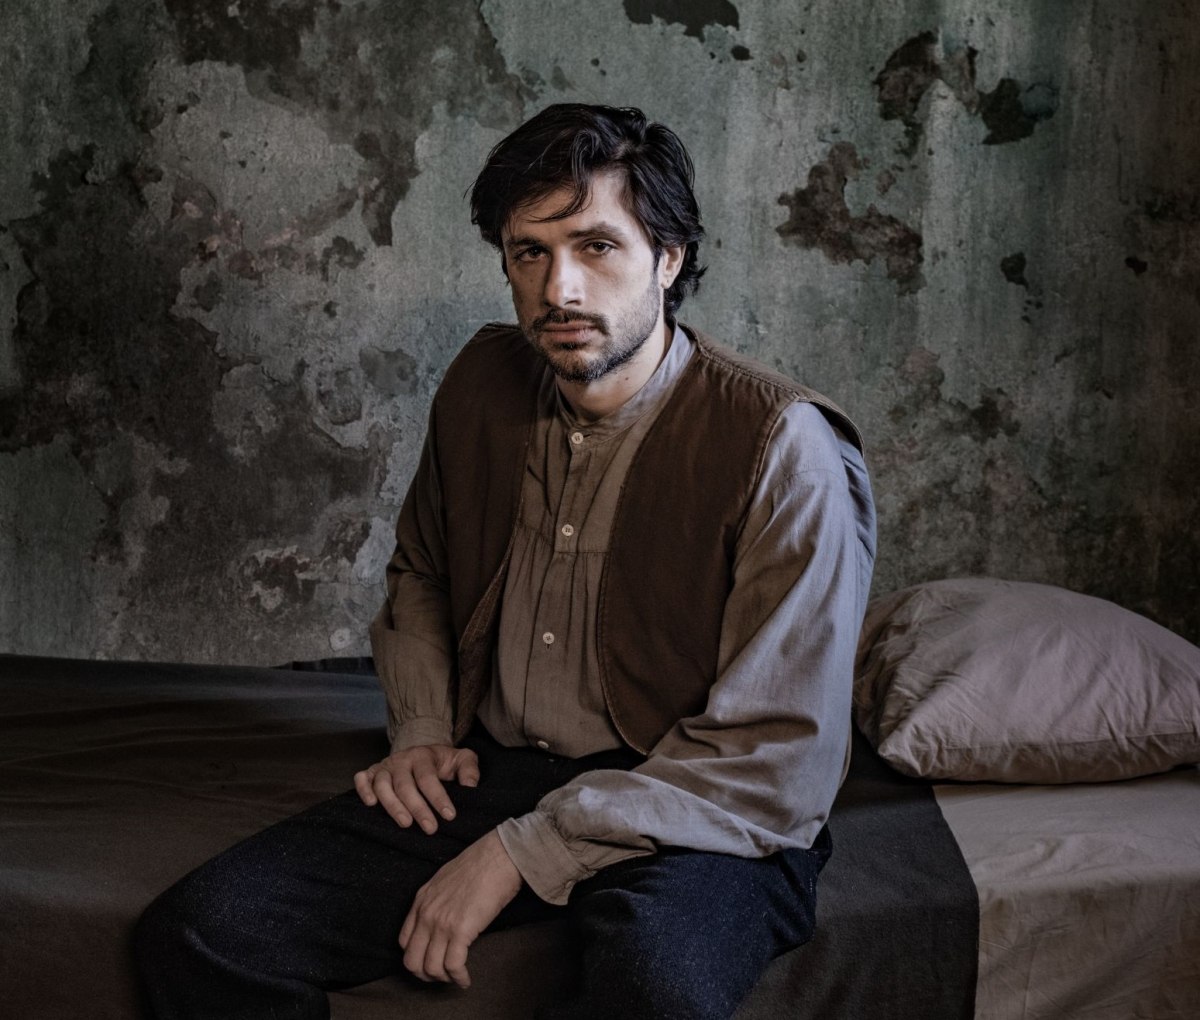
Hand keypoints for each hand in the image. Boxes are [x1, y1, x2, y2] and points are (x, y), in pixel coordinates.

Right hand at [353, 744, 479, 833]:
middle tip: (430, 828)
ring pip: (383, 785)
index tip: (450, 816)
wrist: (424, 753)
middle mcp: (402, 760)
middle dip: (417, 808)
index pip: (428, 777)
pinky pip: (362, 778)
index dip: (438, 797)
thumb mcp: (462, 759)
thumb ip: (469, 770)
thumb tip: (470, 788)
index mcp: (423, 755)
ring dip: (392, 805)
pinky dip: (363, 790)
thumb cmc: (444, 762)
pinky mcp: (372, 772)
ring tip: (405, 824)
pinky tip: (371, 805)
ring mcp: (385, 766)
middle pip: (405, 785)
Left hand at [399, 830, 521, 987]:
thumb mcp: (445, 880)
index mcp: (421, 901)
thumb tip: (443, 918)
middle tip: (441, 977)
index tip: (430, 961)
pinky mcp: (461, 930)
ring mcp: (442, 923)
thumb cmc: (480, 864)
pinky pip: (453, 965)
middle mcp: (426, 914)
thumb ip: (437, 901)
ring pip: (431, 968)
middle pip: (412, 961)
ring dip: (444, 979)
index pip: (404, 942)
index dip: (416, 957)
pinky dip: (459, 978)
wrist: (498, 856)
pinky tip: (466, 979)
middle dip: (425, 975)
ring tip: (457, 978)